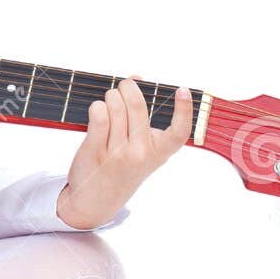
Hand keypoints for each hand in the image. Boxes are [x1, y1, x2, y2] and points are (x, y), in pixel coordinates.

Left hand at [57, 78, 192, 228]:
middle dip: (127, 87)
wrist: (95, 201)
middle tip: (124, 87)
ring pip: (115, 105)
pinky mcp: (96, 149)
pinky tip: (98, 111)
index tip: (182, 90)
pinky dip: (97, 106)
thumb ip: (142, 116)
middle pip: (136, 105)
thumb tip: (136, 78)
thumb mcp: (141, 149)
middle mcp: (141, 153)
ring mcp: (118, 153)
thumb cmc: (121, 168)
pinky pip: (98, 114)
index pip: (179, 132)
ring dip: (110, 96)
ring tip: (109, 102)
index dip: (184, 110)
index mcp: (159, 153)